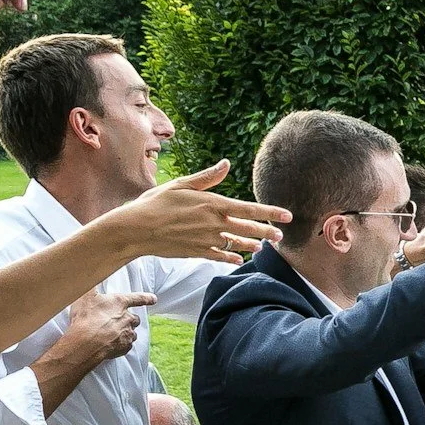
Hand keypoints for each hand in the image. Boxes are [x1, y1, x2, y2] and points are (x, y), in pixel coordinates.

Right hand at [52, 288, 156, 366]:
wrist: (87, 342)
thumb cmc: (86, 317)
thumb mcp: (85, 295)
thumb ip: (91, 284)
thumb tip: (93, 273)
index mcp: (120, 303)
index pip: (137, 298)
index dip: (146, 298)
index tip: (153, 299)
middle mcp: (128, 318)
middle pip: (134, 319)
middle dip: (129, 320)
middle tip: (117, 321)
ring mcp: (128, 334)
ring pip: (132, 333)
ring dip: (125, 332)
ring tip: (111, 333)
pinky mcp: (125, 347)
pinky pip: (126, 346)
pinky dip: (121, 345)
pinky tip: (110, 344)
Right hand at [115, 161, 287, 261]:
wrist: (136, 229)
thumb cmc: (156, 203)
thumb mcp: (181, 185)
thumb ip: (207, 178)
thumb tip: (226, 164)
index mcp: (212, 204)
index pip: (249, 208)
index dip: (270, 213)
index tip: (287, 216)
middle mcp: (214, 223)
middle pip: (248, 228)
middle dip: (267, 232)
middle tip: (280, 235)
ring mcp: (207, 240)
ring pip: (236, 244)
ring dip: (250, 245)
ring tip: (261, 246)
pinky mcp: (197, 252)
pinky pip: (220, 256)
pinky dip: (231, 258)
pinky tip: (239, 259)